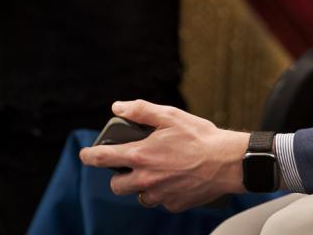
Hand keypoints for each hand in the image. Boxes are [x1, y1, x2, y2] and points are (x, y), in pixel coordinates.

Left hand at [79, 100, 249, 211]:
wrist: (228, 162)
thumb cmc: (200, 137)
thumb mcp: (169, 115)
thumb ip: (140, 111)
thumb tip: (118, 107)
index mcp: (140, 155)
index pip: (103, 159)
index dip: (89, 156)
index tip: (85, 155)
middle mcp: (145, 178)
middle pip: (116, 185)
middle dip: (119, 176)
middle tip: (132, 164)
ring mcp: (159, 194)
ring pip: (138, 195)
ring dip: (142, 185)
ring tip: (159, 171)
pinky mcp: (174, 204)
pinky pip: (160, 201)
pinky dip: (163, 192)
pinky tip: (176, 178)